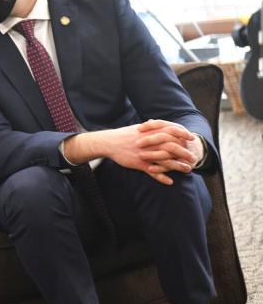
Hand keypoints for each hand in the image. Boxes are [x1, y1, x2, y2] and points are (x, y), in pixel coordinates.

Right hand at [65, 121, 196, 185]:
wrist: (109, 142)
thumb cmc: (123, 135)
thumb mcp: (137, 128)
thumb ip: (149, 126)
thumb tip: (155, 122)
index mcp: (151, 132)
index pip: (172, 131)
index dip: (183, 134)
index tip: (192, 138)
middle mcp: (150, 142)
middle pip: (173, 147)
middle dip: (185, 152)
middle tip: (193, 158)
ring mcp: (145, 153)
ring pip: (166, 160)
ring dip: (178, 166)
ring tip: (188, 170)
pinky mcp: (139, 163)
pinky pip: (153, 171)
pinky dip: (162, 177)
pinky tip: (170, 181)